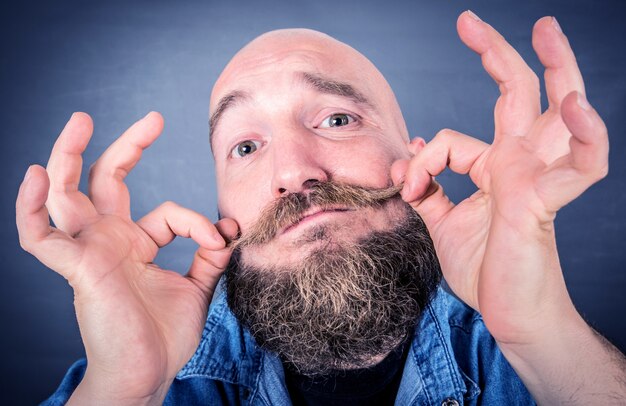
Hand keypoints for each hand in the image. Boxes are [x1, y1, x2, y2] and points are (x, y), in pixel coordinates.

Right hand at [16, 112, 236, 403]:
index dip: (197, 221)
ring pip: (65, 195)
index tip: (222, 237)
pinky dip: (30, 207)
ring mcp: (89, 251)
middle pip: (104, 180)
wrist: (148, 374)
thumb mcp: (198, 287)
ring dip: (66, 155)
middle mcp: (108, 241)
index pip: (167, 211)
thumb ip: (210, 254)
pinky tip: (37, 175)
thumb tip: (228, 227)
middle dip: (125, 145)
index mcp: (135, 243)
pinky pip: (40, 236)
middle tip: (153, 118)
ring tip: (79, 120)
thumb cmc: (165, 336)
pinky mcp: (76, 268)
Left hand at [391, 13, 607, 343]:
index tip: (405, 187)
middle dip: (499, 54)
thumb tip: (406, 157)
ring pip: (557, 110)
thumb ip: (427, 189)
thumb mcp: (443, 224)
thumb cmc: (485, 269)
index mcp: (495, 167)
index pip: (449, 138)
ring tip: (548, 29)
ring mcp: (536, 177)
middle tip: (470, 22)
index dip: (420, 159)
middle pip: (519, 94)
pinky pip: (580, 166)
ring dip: (557, 67)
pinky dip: (584, 136)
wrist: (508, 314)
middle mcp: (520, 163)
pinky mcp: (545, 201)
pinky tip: (574, 107)